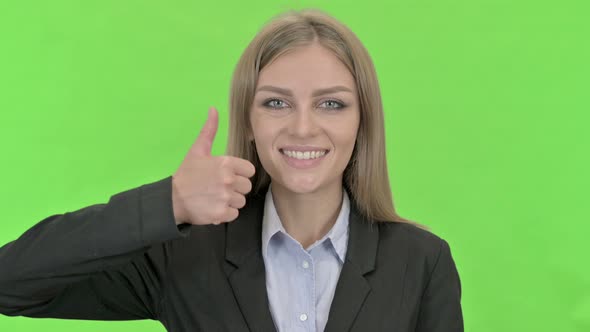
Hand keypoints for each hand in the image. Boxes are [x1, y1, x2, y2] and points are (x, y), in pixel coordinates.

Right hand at [171, 107, 255, 224]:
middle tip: (218, 187)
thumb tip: (213, 109)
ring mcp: (225, 197)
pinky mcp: (221, 213)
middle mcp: (228, 180)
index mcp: (226, 163)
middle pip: (246, 187)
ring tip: (215, 197)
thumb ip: (209, 130)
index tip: (227, 176)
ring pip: (241, 201)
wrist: (171, 199)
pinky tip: (213, 207)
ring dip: (231, 201)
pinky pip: (234, 214)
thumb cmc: (186, 174)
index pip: (249, 171)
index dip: (240, 174)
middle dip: (235, 188)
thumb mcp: (197, 150)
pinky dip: (225, 213)